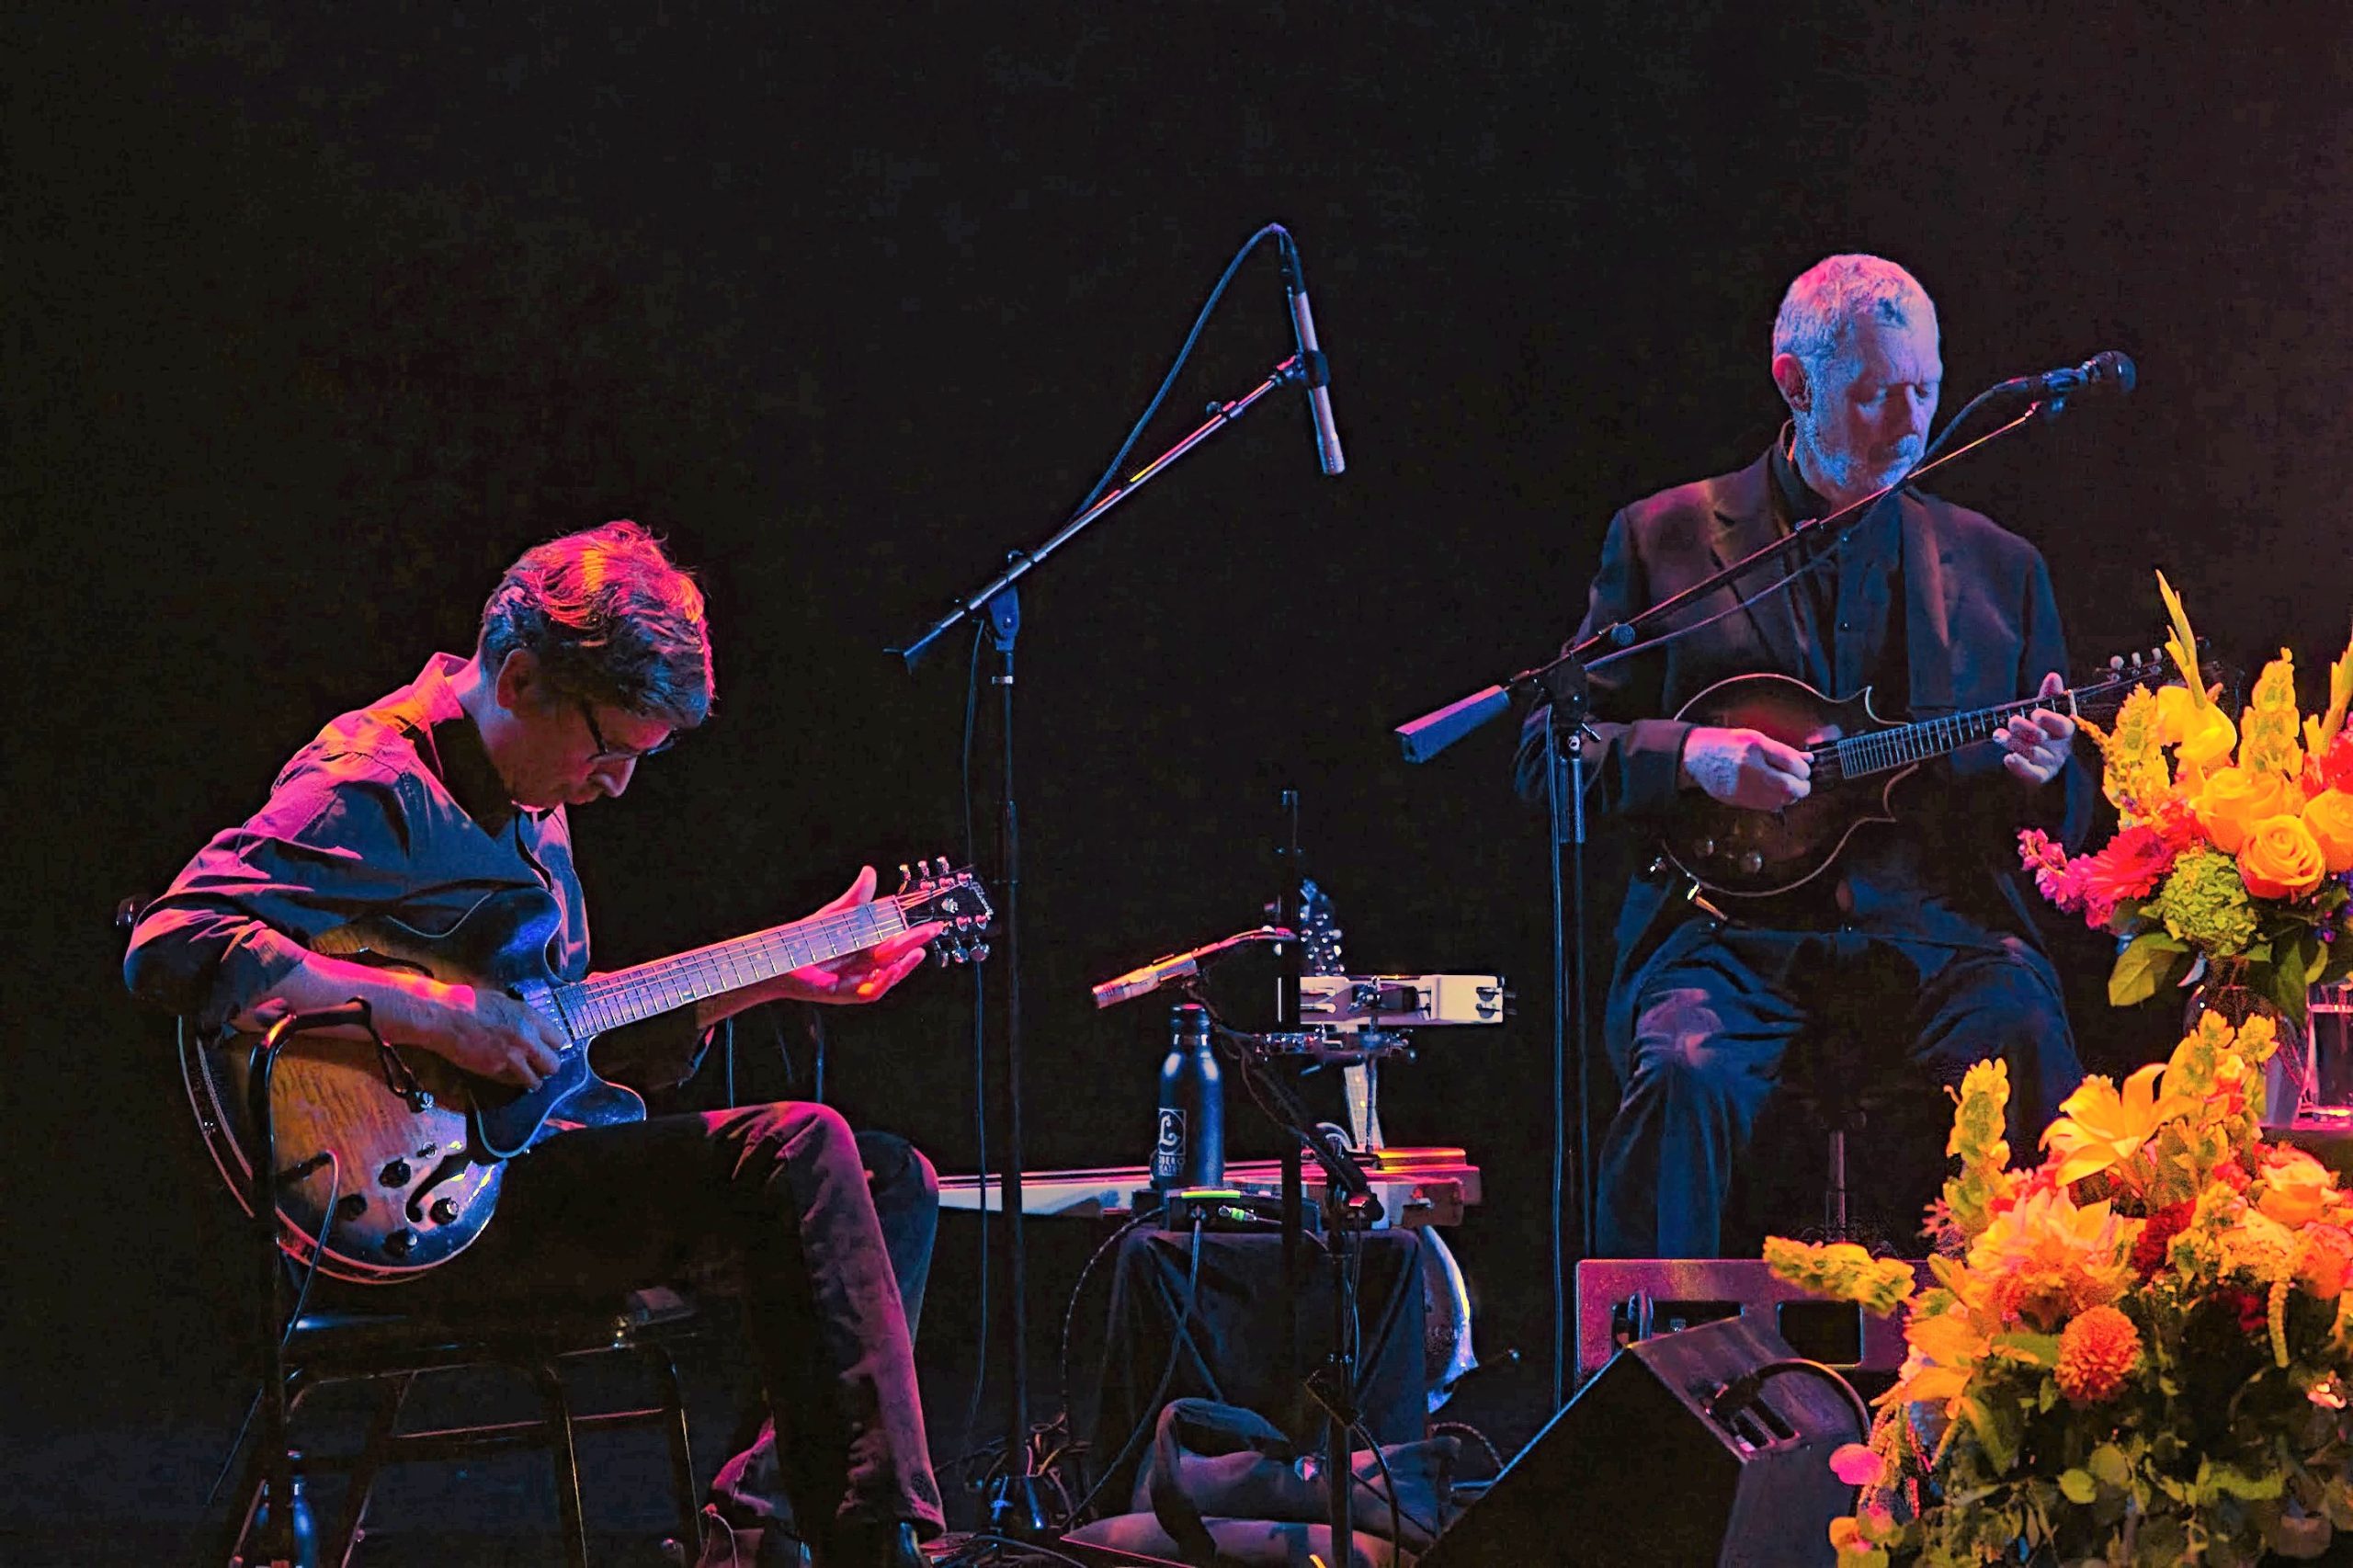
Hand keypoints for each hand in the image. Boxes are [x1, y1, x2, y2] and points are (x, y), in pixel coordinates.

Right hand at [388, 981, 568, 1088]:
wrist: (445, 1016)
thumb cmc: (470, 1003)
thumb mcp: (504, 1002)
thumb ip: (522, 1017)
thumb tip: (531, 1026)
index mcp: (530, 1018)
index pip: (559, 1040)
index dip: (553, 1046)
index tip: (548, 1049)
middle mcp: (527, 1039)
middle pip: (553, 1064)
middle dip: (547, 1066)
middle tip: (539, 1065)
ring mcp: (512, 1057)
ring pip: (536, 1080)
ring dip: (532, 1079)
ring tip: (526, 1077)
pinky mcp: (495, 1070)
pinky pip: (513, 1082)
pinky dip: (512, 1082)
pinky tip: (507, 1075)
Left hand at [769, 865, 941, 1006]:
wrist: (780, 957)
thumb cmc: (808, 937)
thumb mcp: (836, 914)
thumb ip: (856, 897)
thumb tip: (870, 871)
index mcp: (867, 944)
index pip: (896, 936)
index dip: (914, 930)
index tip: (932, 920)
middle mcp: (865, 962)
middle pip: (896, 953)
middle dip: (916, 942)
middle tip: (934, 929)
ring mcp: (857, 978)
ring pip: (888, 974)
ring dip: (905, 965)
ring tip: (919, 951)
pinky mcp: (845, 992)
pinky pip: (870, 991)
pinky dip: (883, 981)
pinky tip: (892, 969)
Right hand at [1681, 725, 1811, 810]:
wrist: (1696, 756)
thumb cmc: (1725, 744)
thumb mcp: (1755, 738)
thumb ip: (1782, 750)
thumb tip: (1807, 759)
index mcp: (1754, 747)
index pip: (1791, 762)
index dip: (1803, 768)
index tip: (1804, 768)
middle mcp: (1750, 768)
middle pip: (1789, 786)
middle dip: (1802, 786)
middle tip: (1802, 782)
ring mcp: (1743, 786)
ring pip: (1781, 800)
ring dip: (1790, 795)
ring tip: (1788, 786)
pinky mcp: (1739, 799)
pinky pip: (1767, 806)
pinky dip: (1777, 801)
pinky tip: (1773, 792)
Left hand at [1997, 671, 2075, 785]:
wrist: (2044, 748)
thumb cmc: (2046, 724)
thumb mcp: (2047, 707)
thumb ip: (2050, 695)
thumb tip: (2053, 676)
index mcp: (2067, 728)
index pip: (2063, 726)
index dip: (2050, 720)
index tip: (2035, 713)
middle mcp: (2061, 747)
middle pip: (2044, 740)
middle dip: (2026, 730)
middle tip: (2012, 720)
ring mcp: (2052, 762)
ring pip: (2034, 754)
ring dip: (2015, 744)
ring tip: (1999, 735)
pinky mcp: (2041, 774)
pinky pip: (2034, 775)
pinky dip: (2020, 767)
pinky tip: (2008, 758)